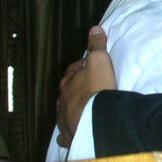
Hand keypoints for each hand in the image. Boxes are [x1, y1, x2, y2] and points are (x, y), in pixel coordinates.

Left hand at [56, 26, 115, 147]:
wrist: (96, 119)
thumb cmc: (98, 88)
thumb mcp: (100, 60)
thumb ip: (97, 45)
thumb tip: (94, 28)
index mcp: (68, 80)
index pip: (73, 69)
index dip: (82, 67)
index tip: (91, 66)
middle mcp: (62, 99)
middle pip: (68, 90)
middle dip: (76, 88)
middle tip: (89, 87)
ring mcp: (63, 117)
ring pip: (64, 110)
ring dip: (71, 107)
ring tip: (82, 108)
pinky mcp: (68, 134)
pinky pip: (64, 133)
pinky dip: (66, 131)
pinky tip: (68, 132)